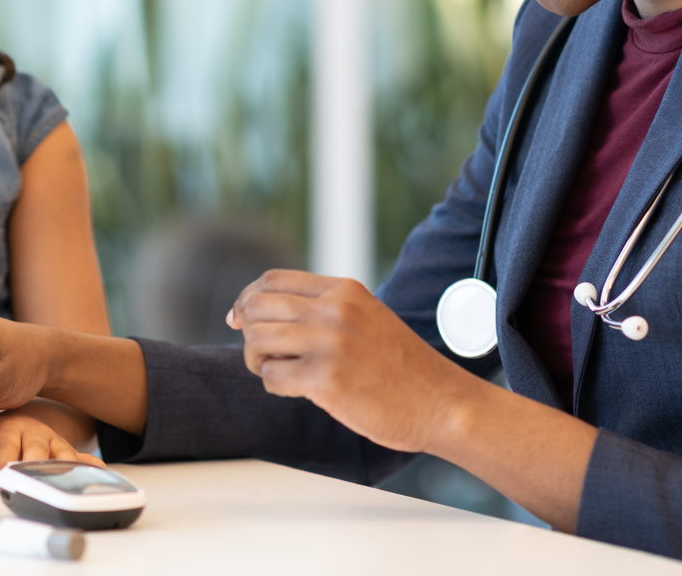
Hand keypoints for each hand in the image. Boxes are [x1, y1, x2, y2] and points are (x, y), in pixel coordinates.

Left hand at [0, 406, 104, 486]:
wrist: (21, 416)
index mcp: (8, 429)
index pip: (6, 449)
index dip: (3, 466)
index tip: (0, 482)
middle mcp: (34, 434)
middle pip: (37, 452)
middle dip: (33, 469)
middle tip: (31, 487)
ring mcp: (54, 442)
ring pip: (62, 455)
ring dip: (62, 469)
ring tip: (64, 485)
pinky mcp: (67, 451)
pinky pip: (83, 457)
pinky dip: (90, 465)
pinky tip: (98, 472)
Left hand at [227, 270, 468, 453]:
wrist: (441, 402)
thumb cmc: (400, 366)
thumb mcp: (367, 316)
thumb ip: (326, 307)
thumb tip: (264, 309)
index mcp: (344, 290)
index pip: (272, 280)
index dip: (248, 298)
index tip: (240, 318)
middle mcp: (335, 310)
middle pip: (258, 307)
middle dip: (248, 331)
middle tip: (260, 353)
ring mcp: (330, 343)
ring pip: (257, 341)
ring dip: (257, 361)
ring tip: (277, 371)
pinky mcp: (326, 380)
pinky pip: (272, 376)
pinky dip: (275, 385)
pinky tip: (296, 390)